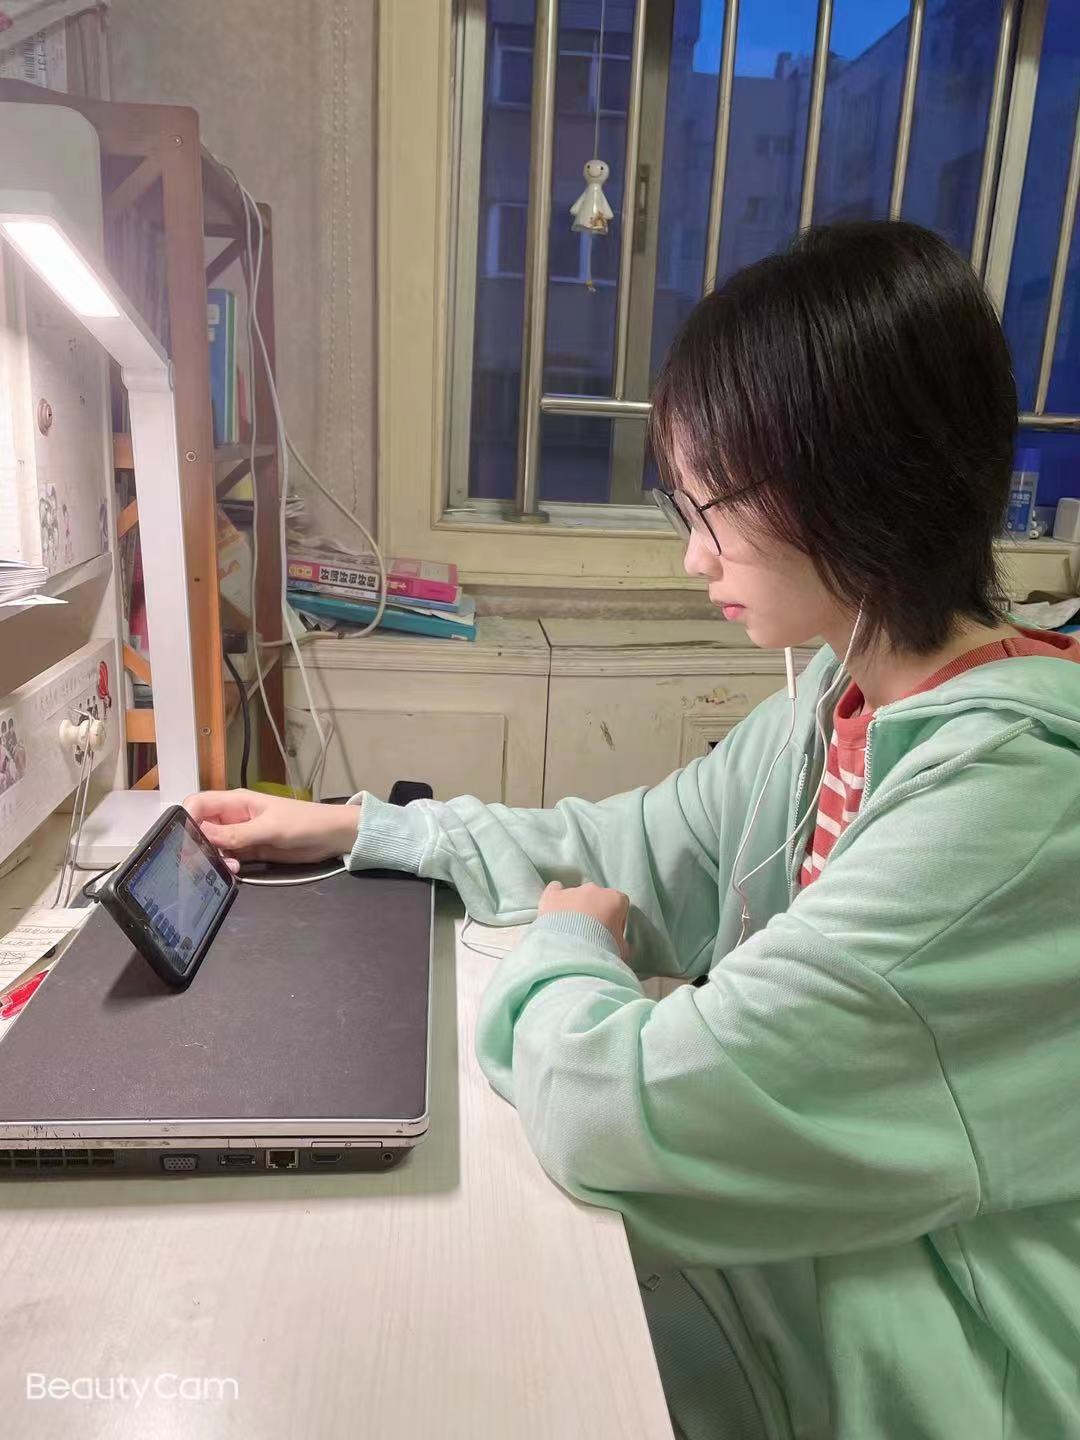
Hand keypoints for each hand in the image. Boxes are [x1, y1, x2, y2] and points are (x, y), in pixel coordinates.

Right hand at [183, 789, 361, 869]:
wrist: (331, 836)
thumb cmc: (304, 823)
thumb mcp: (270, 828)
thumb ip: (237, 833)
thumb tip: (202, 834)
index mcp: (236, 802)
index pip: (198, 804)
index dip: (186, 819)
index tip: (183, 840)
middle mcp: (233, 817)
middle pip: (202, 827)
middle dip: (197, 844)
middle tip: (200, 862)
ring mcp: (241, 834)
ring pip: (213, 845)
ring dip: (214, 857)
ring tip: (229, 868)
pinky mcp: (250, 851)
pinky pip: (229, 857)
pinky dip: (227, 865)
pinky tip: (235, 872)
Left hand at [538, 880, 629, 960]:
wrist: (572, 953)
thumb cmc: (602, 950)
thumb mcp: (622, 951)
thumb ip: (623, 943)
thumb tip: (623, 945)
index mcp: (615, 899)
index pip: (620, 904)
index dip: (616, 920)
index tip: (611, 935)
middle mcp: (594, 890)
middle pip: (597, 898)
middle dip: (595, 913)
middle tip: (590, 935)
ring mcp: (571, 891)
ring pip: (576, 895)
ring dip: (575, 909)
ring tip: (570, 931)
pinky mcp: (552, 896)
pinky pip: (555, 890)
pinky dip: (556, 898)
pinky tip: (554, 911)